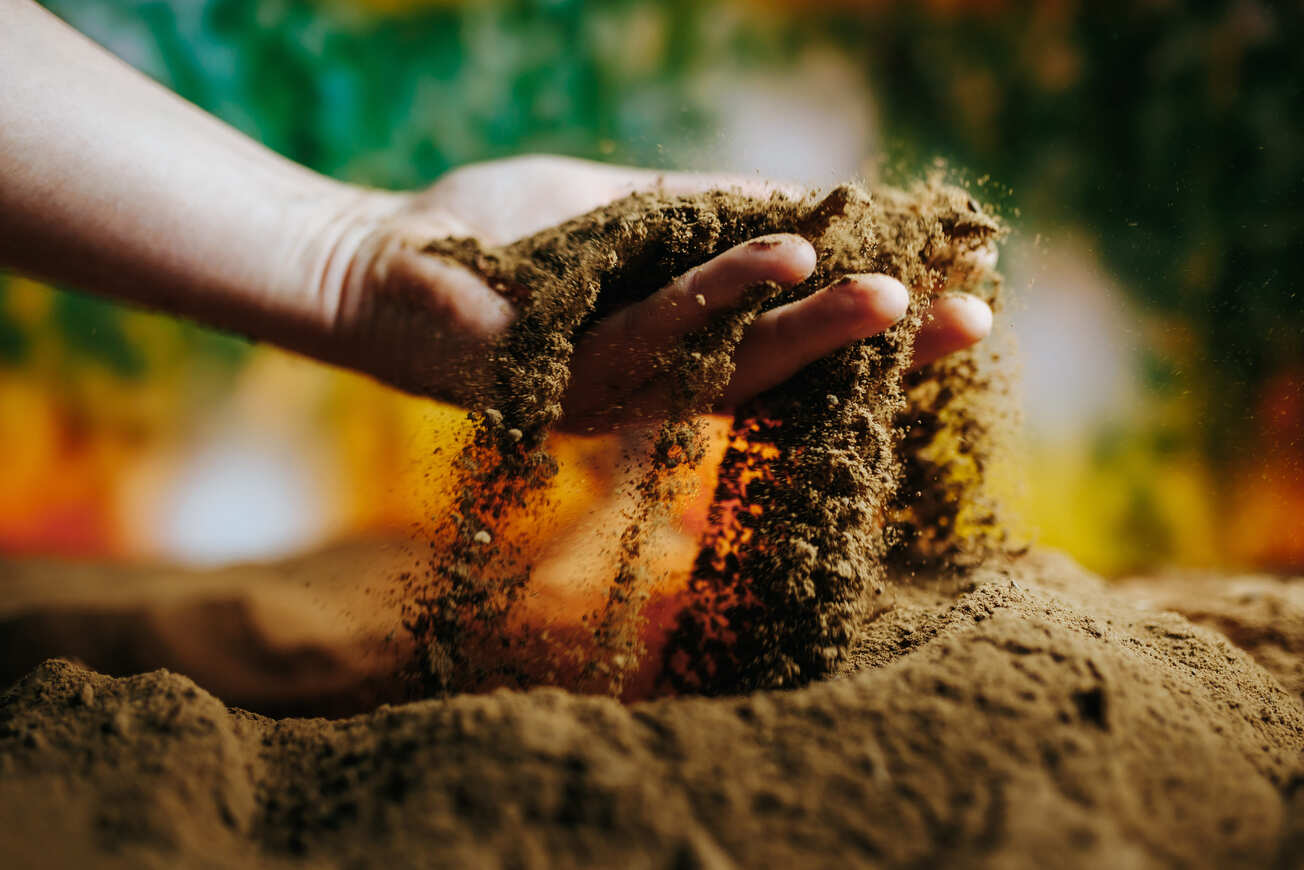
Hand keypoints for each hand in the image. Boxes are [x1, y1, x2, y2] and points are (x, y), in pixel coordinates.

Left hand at [319, 155, 994, 427]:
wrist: (377, 263)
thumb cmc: (500, 239)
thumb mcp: (626, 214)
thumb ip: (710, 216)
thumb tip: (815, 204)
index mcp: (676, 355)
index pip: (793, 345)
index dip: (877, 325)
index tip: (961, 289)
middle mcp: (655, 391)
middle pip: (784, 376)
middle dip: (879, 349)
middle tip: (973, 318)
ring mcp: (612, 396)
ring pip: (732, 370)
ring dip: (820, 333)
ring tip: (902, 296)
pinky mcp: (563, 383)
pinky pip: (656, 335)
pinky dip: (723, 295)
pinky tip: (789, 257)